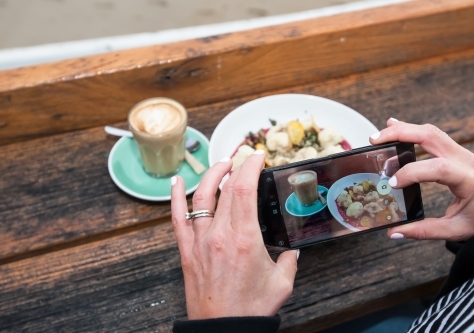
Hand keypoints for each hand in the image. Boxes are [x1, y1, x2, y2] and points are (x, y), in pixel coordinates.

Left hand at [171, 151, 298, 318]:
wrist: (222, 329)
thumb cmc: (250, 309)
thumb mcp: (281, 283)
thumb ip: (289, 261)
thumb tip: (292, 252)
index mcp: (244, 239)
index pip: (244, 189)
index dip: (250, 166)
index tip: (256, 156)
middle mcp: (219, 235)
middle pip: (225, 188)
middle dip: (236, 166)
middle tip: (244, 159)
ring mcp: (199, 241)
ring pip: (201, 197)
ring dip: (212, 175)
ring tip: (222, 164)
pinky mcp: (187, 251)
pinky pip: (177, 218)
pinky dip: (175, 197)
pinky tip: (176, 182)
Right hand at [370, 119, 473, 241]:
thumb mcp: (455, 231)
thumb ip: (423, 231)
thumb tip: (394, 232)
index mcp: (469, 180)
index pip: (438, 168)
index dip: (411, 172)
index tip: (393, 183)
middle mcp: (466, 161)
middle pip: (431, 136)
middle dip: (400, 134)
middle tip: (375, 141)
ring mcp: (462, 153)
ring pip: (431, 131)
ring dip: (404, 130)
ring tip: (381, 135)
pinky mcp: (457, 153)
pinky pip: (434, 136)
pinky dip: (413, 131)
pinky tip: (397, 129)